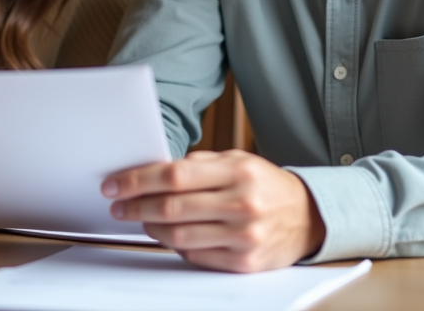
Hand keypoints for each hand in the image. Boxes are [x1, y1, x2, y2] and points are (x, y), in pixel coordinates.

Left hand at [102, 150, 325, 271]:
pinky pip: (196, 256)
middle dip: (135, 205)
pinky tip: (168, 234)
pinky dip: (175, 246)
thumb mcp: (238, 161)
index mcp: (237, 172)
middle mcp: (241, 204)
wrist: (309, 216)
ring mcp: (243, 236)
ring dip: (151, 227)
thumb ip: (198, 164)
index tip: (114, 184)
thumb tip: (152, 170)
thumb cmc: (265, 185)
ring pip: (179, 235)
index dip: (138, 180)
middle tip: (117, 204)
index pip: (174, 175)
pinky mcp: (244, 262)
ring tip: (141, 218)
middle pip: (172, 206)